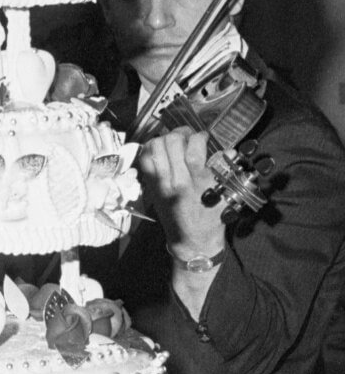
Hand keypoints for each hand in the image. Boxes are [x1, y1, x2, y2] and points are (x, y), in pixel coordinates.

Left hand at [138, 126, 226, 255]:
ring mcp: (159, 183)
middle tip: (188, 136)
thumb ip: (225, 171)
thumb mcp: (225, 195)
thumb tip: (229, 149)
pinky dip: (150, 149)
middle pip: (171, 143)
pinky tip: (160, 149)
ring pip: (154, 147)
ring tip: (174, 141)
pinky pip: (144, 160)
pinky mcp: (149, 186)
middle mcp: (174, 181)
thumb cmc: (211, 218)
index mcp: (196, 183)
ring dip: (164, 139)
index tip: (204, 136)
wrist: (190, 240)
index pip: (193, 149)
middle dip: (181, 133)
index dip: (199, 136)